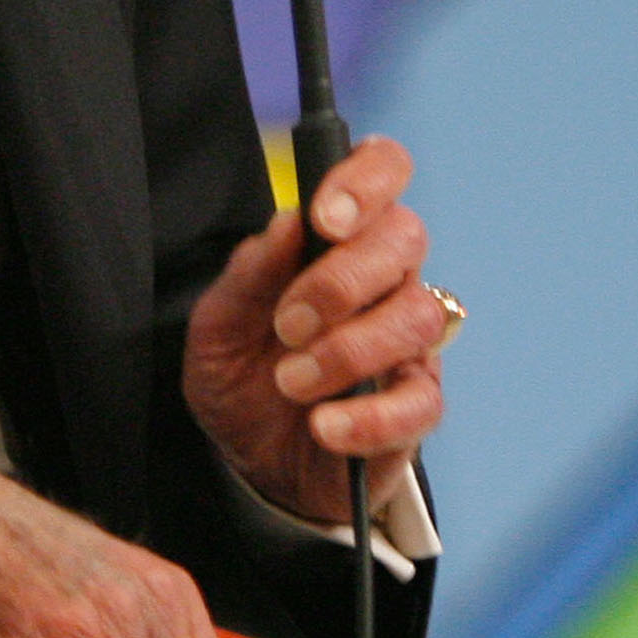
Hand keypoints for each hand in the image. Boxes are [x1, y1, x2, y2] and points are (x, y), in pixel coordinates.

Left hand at [182, 136, 444, 527]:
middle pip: (405, 238)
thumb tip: (285, 222)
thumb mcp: (217, 326)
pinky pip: (421, 400)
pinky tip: (326, 427)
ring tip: (291, 383)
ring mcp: (407, 343)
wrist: (250, 466)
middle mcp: (384, 281)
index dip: (365, 180)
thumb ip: (247, 274)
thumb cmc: (240, 379)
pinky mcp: (416, 407)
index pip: (383, 172)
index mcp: (337, 241)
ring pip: (416, 315)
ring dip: (347, 350)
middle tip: (287, 324)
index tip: (324, 218)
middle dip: (341, 280)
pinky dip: (369, 415)